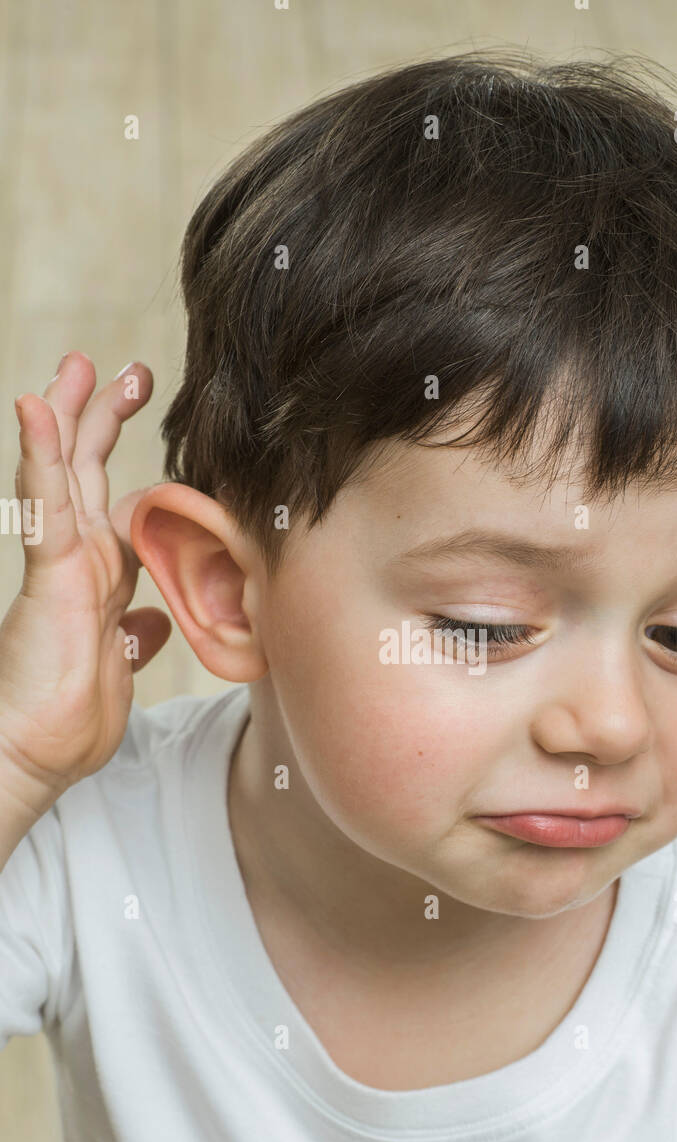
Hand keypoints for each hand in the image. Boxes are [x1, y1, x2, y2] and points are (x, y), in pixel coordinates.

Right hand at [0, 351, 170, 801]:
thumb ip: (134, 633)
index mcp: (100, 575)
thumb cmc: (69, 717)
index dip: (125, 460)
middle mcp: (80, 560)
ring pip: (63, 472)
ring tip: (77, 365)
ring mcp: (61, 562)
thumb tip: (154, 622)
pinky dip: (41, 454)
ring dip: (68, 415)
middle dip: (100, 417)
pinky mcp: (49, 574)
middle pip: (88, 471)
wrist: (34, 754)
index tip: (145, 423)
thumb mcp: (120, 666)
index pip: (114, 500)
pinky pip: (45, 504)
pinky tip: (36, 409)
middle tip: (124, 368)